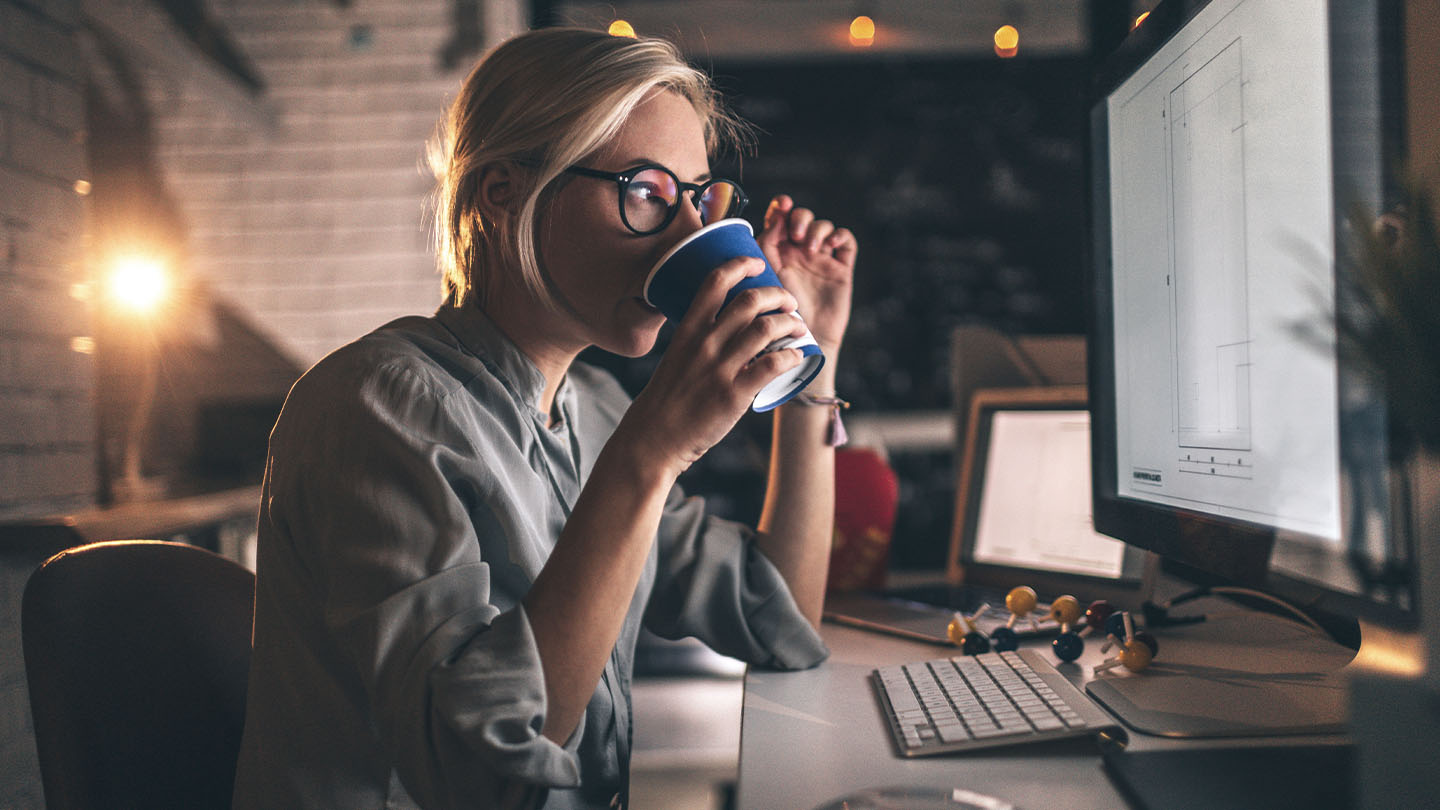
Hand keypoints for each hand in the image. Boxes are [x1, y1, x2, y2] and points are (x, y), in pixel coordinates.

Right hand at [622, 257, 809, 475]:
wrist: (654, 438)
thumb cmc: (668, 397)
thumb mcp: (678, 356)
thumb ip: (701, 338)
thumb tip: (734, 326)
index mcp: (689, 329)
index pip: (715, 281)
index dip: (740, 264)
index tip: (758, 264)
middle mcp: (705, 343)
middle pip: (750, 300)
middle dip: (778, 294)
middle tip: (789, 302)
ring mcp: (720, 368)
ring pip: (766, 329)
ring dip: (791, 323)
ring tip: (798, 327)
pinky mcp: (734, 394)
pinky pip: (772, 365)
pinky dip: (791, 356)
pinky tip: (796, 357)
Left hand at [756, 195, 855, 355]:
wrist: (800, 344)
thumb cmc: (775, 318)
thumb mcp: (763, 280)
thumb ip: (763, 250)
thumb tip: (771, 221)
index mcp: (776, 253)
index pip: (780, 218)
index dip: (781, 206)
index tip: (782, 205)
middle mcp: (798, 254)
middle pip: (803, 217)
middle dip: (800, 218)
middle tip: (795, 236)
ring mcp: (821, 261)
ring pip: (824, 226)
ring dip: (816, 229)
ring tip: (809, 247)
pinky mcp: (841, 270)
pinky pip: (846, 241)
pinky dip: (839, 235)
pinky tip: (829, 245)